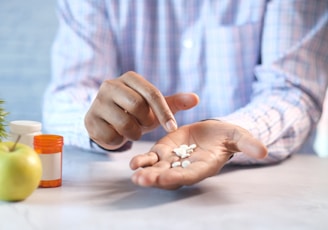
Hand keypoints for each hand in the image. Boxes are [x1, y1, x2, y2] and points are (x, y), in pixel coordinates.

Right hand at [84, 71, 198, 149]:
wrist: (108, 121)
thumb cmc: (135, 112)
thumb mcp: (155, 107)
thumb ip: (174, 102)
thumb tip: (196, 98)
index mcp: (129, 78)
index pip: (152, 93)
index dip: (164, 112)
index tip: (173, 128)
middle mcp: (110, 85)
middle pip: (137, 107)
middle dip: (146, 122)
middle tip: (143, 125)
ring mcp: (97, 102)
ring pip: (124, 123)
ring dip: (134, 133)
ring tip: (131, 130)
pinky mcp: (90, 120)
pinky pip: (111, 136)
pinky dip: (119, 141)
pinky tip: (117, 134)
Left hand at [130, 120, 266, 189]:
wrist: (212, 132)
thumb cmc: (227, 136)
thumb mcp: (238, 136)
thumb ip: (247, 144)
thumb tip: (264, 151)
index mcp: (203, 166)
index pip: (191, 175)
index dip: (180, 177)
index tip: (168, 178)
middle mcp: (185, 167)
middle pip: (170, 177)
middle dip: (157, 179)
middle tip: (143, 180)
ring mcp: (172, 160)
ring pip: (157, 170)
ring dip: (146, 172)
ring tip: (135, 174)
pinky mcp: (163, 150)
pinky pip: (151, 158)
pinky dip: (143, 161)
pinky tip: (133, 162)